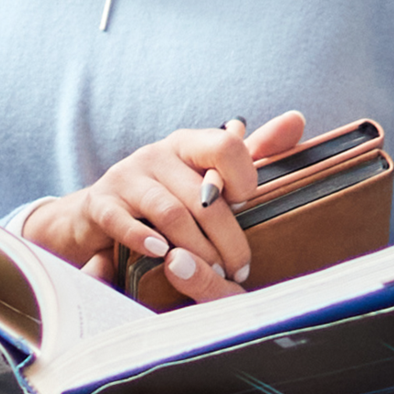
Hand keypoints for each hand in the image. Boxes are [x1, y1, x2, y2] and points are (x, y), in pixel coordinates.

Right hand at [24, 111, 305, 303]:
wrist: (96, 215)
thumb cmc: (164, 195)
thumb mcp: (205, 173)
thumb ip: (252, 153)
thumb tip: (297, 119)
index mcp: (187, 144)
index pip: (225, 144)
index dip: (244, 176)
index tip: (250, 207)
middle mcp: (156, 154)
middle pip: (203, 195)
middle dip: (228, 238)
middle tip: (240, 270)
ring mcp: (125, 178)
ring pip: (170, 212)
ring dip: (196, 249)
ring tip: (211, 275)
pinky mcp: (100, 205)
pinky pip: (123, 222)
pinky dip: (144, 240)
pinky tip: (162, 256)